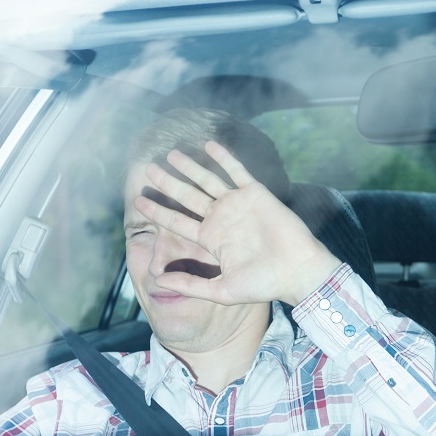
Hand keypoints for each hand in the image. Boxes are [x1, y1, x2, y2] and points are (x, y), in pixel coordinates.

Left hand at [134, 142, 341, 305]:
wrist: (297, 271)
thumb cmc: (264, 284)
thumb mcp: (221, 290)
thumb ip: (191, 285)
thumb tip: (158, 282)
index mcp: (211, 239)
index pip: (177, 221)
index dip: (158, 211)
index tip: (138, 200)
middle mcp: (221, 219)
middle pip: (187, 196)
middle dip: (168, 183)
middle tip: (148, 169)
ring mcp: (237, 205)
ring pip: (207, 180)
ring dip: (190, 167)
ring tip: (171, 154)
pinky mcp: (256, 194)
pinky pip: (237, 171)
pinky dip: (224, 157)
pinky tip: (209, 144)